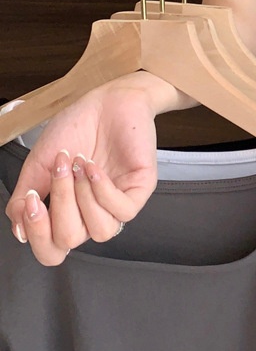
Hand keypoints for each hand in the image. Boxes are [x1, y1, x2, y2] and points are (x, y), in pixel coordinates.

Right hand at [4, 76, 158, 265]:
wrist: (107, 100)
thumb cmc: (77, 128)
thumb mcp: (40, 165)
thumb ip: (25, 198)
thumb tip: (19, 231)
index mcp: (68, 212)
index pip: (52, 250)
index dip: (37, 234)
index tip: (30, 201)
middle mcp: (93, 213)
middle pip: (71, 240)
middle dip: (59, 206)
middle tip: (59, 170)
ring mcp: (118, 203)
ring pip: (100, 231)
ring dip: (82, 197)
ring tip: (79, 166)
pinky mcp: (141, 190)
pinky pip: (123, 211)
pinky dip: (103, 190)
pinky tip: (94, 168)